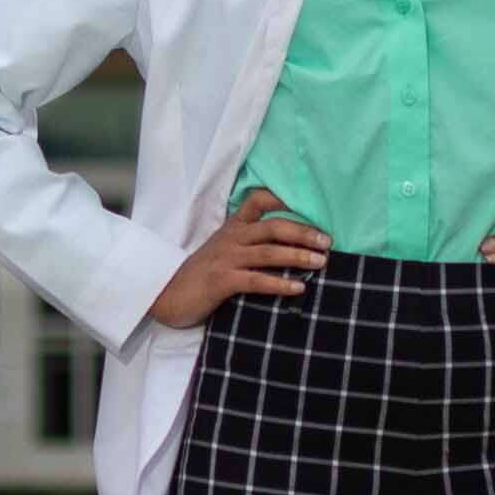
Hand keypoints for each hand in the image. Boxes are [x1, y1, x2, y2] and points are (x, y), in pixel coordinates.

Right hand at [145, 191, 332, 329]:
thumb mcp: (223, 251)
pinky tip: (298, 287)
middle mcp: (231, 238)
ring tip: (321, 262)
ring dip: (298, 256)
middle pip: (273, 227)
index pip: (257, 200)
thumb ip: (249, 244)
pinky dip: (280, 283)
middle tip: (327, 241)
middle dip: (303, 232)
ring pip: (268, 252)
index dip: (283, 198)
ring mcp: (226, 259)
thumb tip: (290, 248)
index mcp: (232, 228)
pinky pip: (256, 280)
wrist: (166, 295)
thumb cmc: (201, 275)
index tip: (309, 204)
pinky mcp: (221, 281)